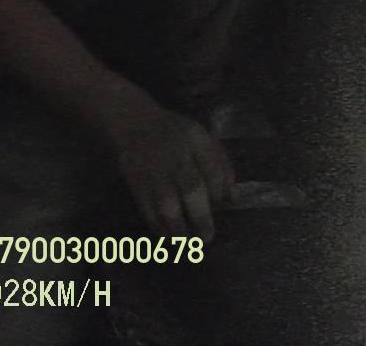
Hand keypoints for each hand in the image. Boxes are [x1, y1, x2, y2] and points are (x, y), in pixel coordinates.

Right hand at [103, 98, 234, 242]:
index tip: (222, 206)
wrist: (132, 121)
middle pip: (191, 189)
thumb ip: (219, 162)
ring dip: (177, 226)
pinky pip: (146, 206)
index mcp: (194, 142)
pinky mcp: (135, 180)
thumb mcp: (201, 136)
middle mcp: (174, 157)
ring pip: (167, 203)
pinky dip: (155, 224)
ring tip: (186, 243)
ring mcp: (153, 170)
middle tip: (206, 238)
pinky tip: (165, 236)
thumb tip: (232, 195)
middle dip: (201, 216)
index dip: (219, 192)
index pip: (212, 171)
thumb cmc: (173, 132)